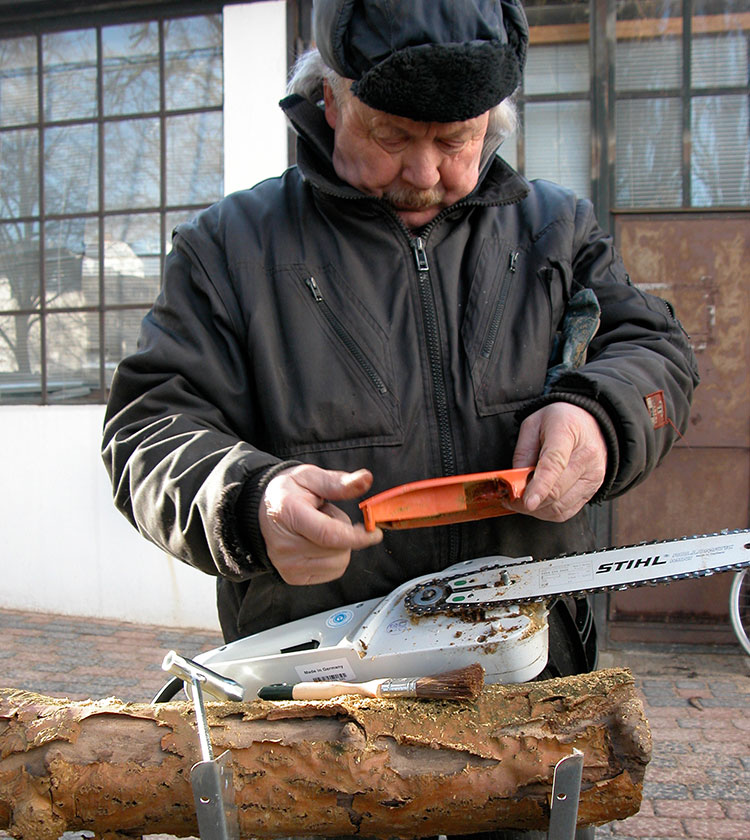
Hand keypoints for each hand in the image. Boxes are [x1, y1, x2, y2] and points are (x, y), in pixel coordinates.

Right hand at [259, 464, 382, 584]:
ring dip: (339, 546)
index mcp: (288, 514)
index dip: (357, 536)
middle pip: (338, 549)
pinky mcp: (293, 577)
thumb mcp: (310, 477)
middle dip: (344, 531)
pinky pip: (332, 572)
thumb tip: (365, 479)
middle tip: (326, 516)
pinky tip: (318, 543)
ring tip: (320, 529)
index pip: (329, 534)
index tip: (374, 532)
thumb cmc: (288, 492)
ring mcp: (287, 565)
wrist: (263, 511)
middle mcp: (284, 545)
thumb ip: (338, 482)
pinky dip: (334, 557)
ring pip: (339, 563)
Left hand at [508, 402, 606, 521]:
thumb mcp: (533, 424)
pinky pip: (568, 511)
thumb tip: (515, 481)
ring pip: (561, 506)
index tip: (527, 501)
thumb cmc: (560, 421)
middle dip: (528, 501)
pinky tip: (539, 503)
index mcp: (567, 432)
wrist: (592, 422)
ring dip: (537, 509)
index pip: (554, 463)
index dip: (540, 485)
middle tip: (510, 499)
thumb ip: (523, 452)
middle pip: (556, 490)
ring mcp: (593, 475)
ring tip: (523, 500)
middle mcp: (586, 456)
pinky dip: (549, 512)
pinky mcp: (593, 490)